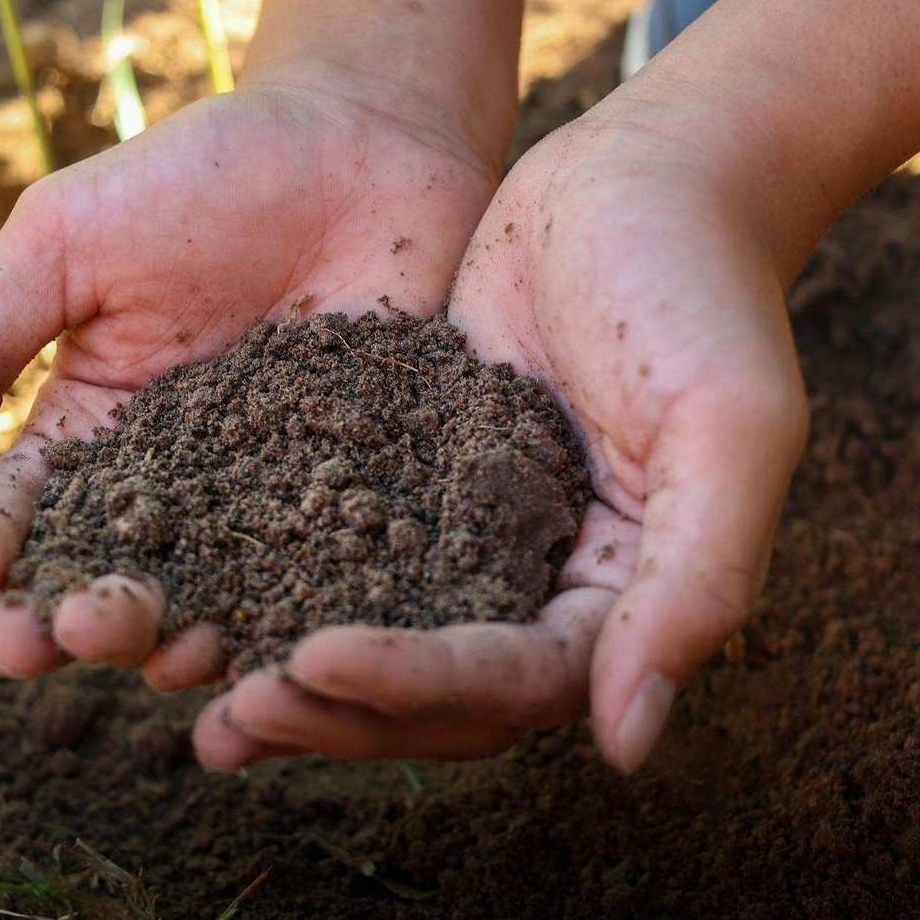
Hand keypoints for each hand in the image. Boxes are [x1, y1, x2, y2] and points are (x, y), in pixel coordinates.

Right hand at [0, 68, 499, 692]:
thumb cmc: (200, 177)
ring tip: (167, 654)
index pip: (20, 512)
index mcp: (87, 429)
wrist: (361, 137)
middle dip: (81, 615)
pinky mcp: (359, 496)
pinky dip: (299, 615)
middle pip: (110, 575)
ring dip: (180, 638)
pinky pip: (325, 572)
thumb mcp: (66, 243)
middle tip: (75, 628)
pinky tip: (283, 642)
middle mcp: (172, 485)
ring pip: (212, 597)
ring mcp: (267, 498)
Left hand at [196, 93, 807, 770]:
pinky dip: (276, 570)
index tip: (317, 661)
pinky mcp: (416, 470)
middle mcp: (542, 581)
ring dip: (292, 672)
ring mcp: (473, 528)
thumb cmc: (700, 287)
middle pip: (433, 688)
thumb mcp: (729, 426)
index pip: (514, 679)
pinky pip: (341, 538)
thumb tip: (627, 746)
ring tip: (190, 694)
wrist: (646, 172)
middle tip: (231, 712)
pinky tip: (196, 582)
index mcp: (618, 593)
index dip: (416, 685)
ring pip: (377, 628)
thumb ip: (699, 579)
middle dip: (334, 708)